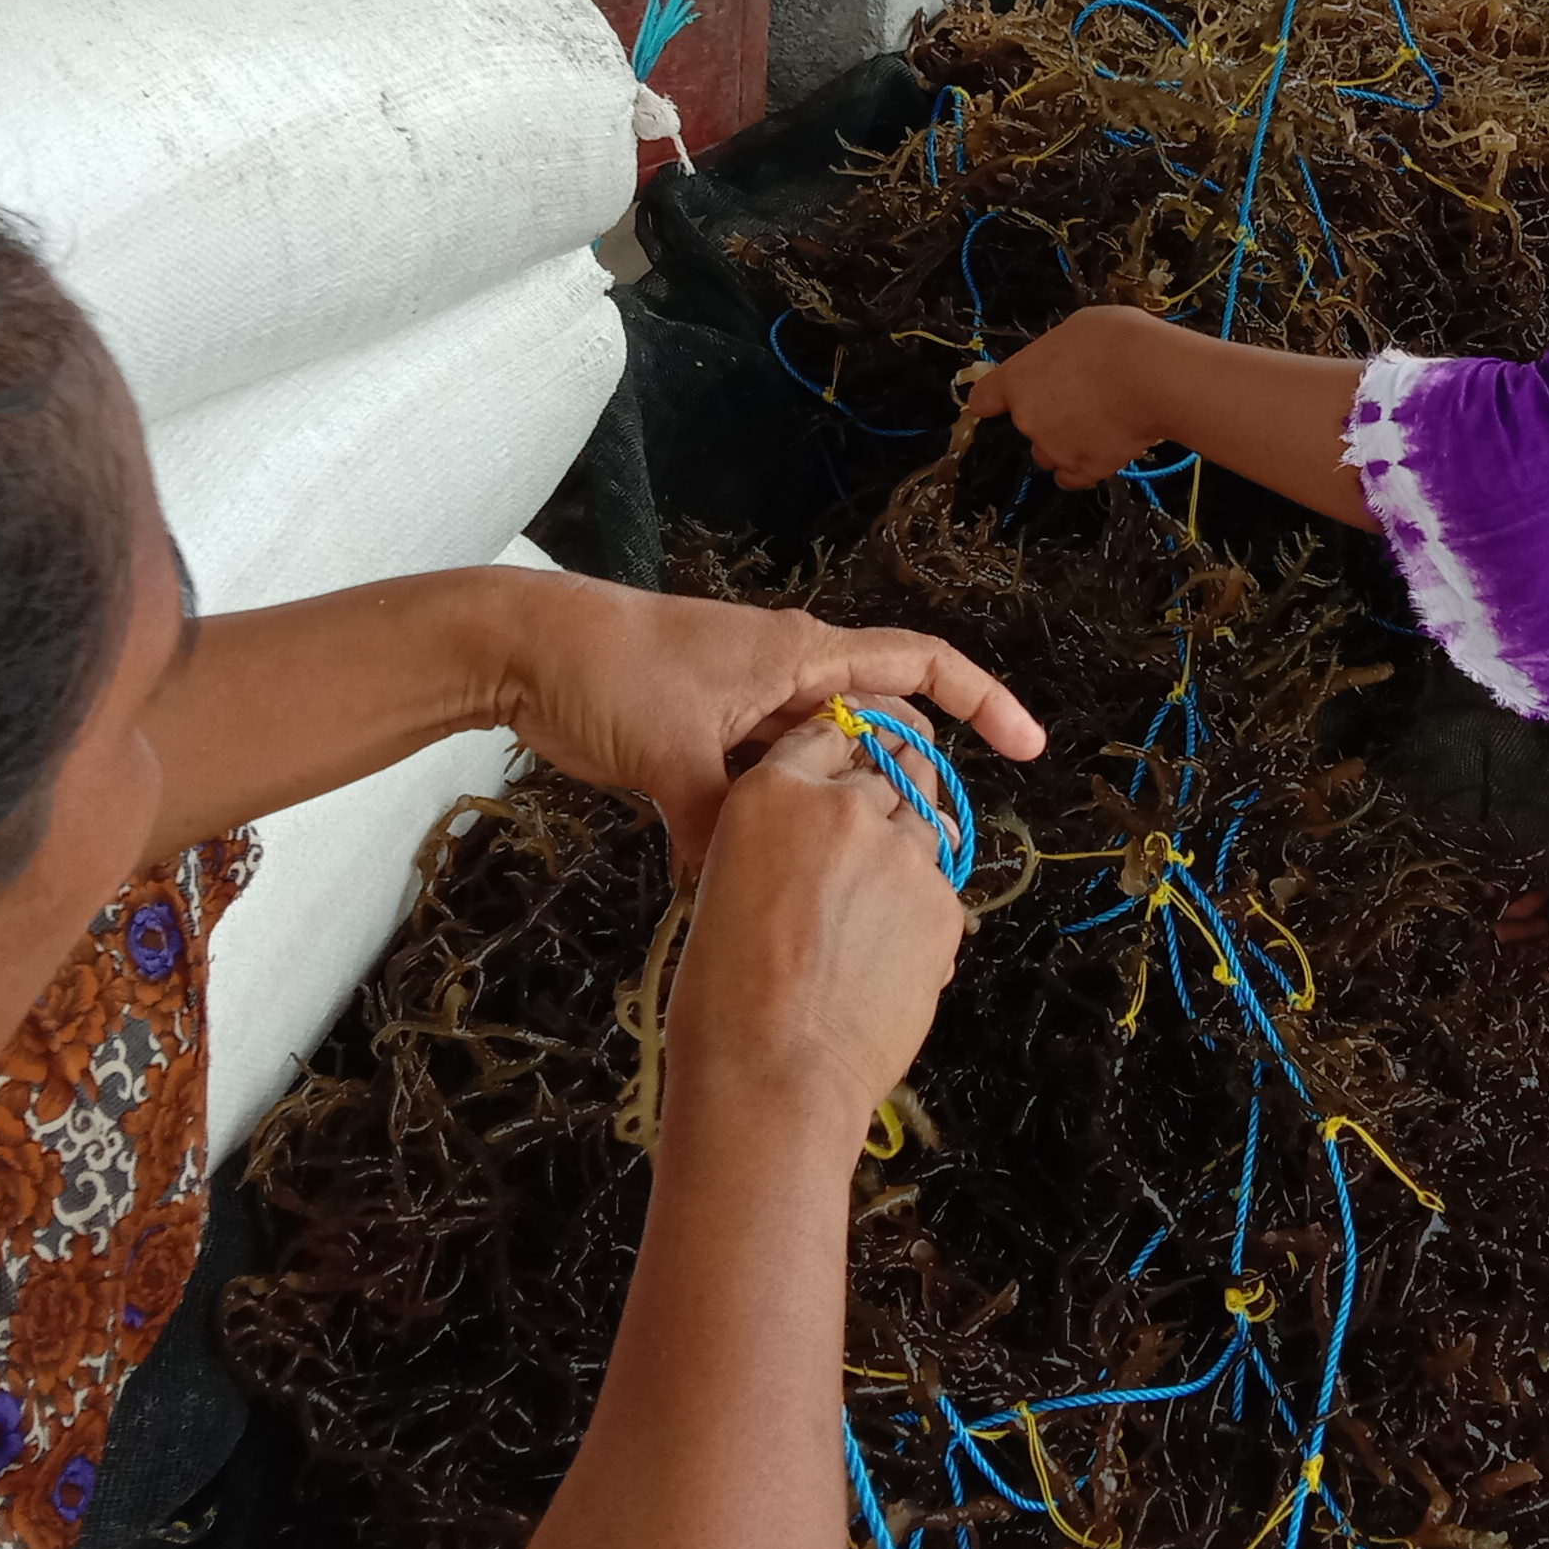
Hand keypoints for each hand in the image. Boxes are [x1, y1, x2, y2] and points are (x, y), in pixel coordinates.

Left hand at [485, 571, 1044, 863]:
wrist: (523, 651)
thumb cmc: (609, 674)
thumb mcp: (673, 756)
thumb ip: (723, 826)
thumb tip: (734, 897)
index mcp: (802, 654)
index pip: (919, 667)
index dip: (982, 702)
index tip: (1026, 750)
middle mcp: (788, 674)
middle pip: (877, 727)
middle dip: (905, 782)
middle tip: (921, 850)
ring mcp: (748, 708)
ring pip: (822, 764)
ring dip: (839, 810)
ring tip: (864, 873)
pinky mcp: (708, 737)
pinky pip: (769, 784)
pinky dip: (779, 823)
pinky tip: (776, 876)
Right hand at [667, 711, 969, 1124]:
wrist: (776, 1074)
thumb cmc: (725, 996)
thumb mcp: (725, 886)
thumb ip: (778, 842)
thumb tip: (814, 844)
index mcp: (773, 791)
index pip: (823, 735)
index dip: (836, 754)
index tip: (842, 769)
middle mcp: (845, 805)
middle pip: (885, 771)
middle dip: (879, 796)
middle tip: (862, 842)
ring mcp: (903, 853)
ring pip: (922, 824)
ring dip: (903, 849)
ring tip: (868, 908)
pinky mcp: (944, 904)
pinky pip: (939, 886)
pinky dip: (920, 907)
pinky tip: (885, 951)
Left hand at [965, 306, 1169, 492]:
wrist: (1153, 377)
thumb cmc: (1117, 341)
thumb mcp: (1077, 327)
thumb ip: (1058, 354)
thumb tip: (1066, 361)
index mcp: (1018, 379)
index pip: (984, 398)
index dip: (994, 400)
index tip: (999, 402)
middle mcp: (1027, 419)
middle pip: (1026, 425)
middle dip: (1048, 416)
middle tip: (1083, 398)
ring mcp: (1055, 449)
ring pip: (1048, 454)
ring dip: (1064, 443)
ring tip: (1099, 424)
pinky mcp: (1085, 470)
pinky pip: (1072, 477)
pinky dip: (1083, 467)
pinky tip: (1101, 450)